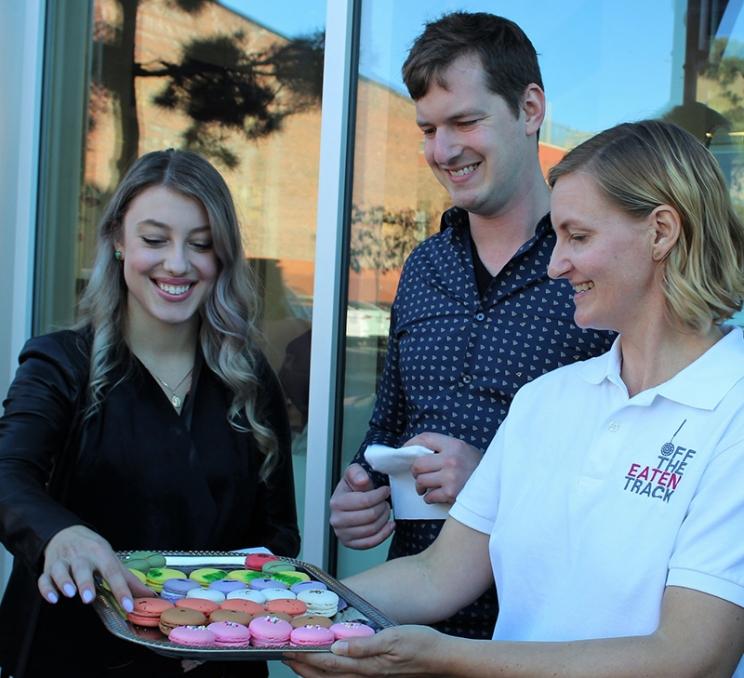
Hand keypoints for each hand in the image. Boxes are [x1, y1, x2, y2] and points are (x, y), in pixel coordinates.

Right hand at [38, 525, 150, 611]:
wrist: (67, 532)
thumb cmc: (93, 550)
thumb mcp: (112, 559)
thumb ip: (128, 579)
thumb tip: (149, 595)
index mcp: (101, 554)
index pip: (113, 571)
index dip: (121, 589)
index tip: (128, 606)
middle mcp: (81, 556)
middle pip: (83, 568)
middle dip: (85, 582)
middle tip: (89, 597)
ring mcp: (63, 561)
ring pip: (61, 570)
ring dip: (64, 581)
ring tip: (69, 593)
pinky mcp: (48, 568)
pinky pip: (44, 578)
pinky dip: (46, 588)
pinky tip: (52, 598)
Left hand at [284, 625, 450, 676]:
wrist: (443, 659)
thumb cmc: (422, 645)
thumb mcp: (394, 637)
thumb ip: (365, 644)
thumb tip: (337, 648)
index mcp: (367, 666)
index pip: (328, 664)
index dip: (306, 658)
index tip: (288, 650)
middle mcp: (366, 676)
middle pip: (327, 676)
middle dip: (304, 667)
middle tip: (285, 655)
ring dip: (314, 672)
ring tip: (298, 661)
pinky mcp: (377, 676)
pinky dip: (332, 674)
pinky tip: (329, 666)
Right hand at [329, 463, 394, 549]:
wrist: (349, 499)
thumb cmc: (352, 488)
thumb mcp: (353, 473)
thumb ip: (356, 472)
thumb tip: (362, 480)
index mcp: (337, 502)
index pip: (365, 501)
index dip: (379, 495)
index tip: (385, 490)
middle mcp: (337, 520)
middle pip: (370, 516)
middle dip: (382, 507)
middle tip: (385, 501)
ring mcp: (342, 534)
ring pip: (372, 530)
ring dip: (384, 519)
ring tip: (385, 510)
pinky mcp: (350, 543)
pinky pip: (370, 543)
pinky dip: (384, 534)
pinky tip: (388, 525)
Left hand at [406, 432, 480, 503]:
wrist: (493, 487)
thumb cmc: (476, 468)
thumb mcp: (463, 450)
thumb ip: (444, 449)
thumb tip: (417, 453)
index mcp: (454, 445)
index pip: (425, 438)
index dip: (410, 444)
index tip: (405, 450)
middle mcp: (451, 459)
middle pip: (418, 464)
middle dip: (414, 471)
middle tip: (418, 474)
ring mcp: (451, 477)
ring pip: (420, 481)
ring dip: (420, 486)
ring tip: (424, 487)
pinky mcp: (451, 493)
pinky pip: (429, 496)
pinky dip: (428, 498)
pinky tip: (434, 496)